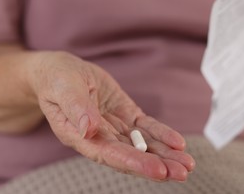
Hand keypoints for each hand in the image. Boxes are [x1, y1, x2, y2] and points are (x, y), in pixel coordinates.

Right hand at [28, 51, 194, 181]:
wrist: (60, 72)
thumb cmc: (56, 80)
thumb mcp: (63, 88)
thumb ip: (75, 109)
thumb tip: (88, 129)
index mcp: (79, 135)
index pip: (109, 154)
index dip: (134, 162)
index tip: (158, 170)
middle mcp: (99, 136)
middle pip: (130, 155)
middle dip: (156, 165)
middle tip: (181, 172)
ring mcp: (114, 127)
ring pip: (142, 144)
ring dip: (164, 154)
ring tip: (187, 164)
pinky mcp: (124, 114)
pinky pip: (145, 127)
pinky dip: (161, 134)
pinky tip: (177, 142)